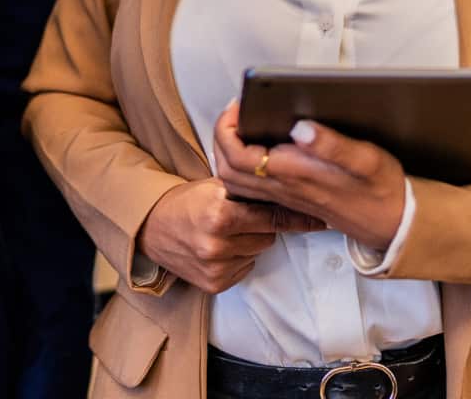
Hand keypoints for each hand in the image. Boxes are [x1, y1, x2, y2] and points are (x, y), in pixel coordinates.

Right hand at [136, 177, 323, 293]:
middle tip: (243, 215)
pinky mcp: (214, 284)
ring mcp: (216, 267)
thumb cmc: (185, 201)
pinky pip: (245, 268)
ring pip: (258, 251)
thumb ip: (246, 190)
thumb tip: (285, 188)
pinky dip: (239, 258)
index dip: (294, 216)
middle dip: (261, 224)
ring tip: (227, 231)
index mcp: (219, 213)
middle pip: (268, 235)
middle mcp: (218, 244)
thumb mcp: (214, 186)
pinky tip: (220, 247)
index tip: (319, 219)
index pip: (270, 216)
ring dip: (250, 241)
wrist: (151, 227)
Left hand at [213, 101, 405, 251]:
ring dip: (229, 152)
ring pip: (236, 181)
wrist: (394, 223)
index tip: (239, 105)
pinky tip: (257, 148)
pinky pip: (251, 189)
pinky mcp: (291, 200)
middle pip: (228, 169)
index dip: (228, 128)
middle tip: (236, 112)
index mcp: (294, 173)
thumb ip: (332, 144)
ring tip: (242, 125)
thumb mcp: (365, 159)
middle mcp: (283, 188)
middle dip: (222, 137)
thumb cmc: (381, 187)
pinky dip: (242, 167)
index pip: (238, 156)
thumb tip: (300, 127)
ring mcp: (285, 196)